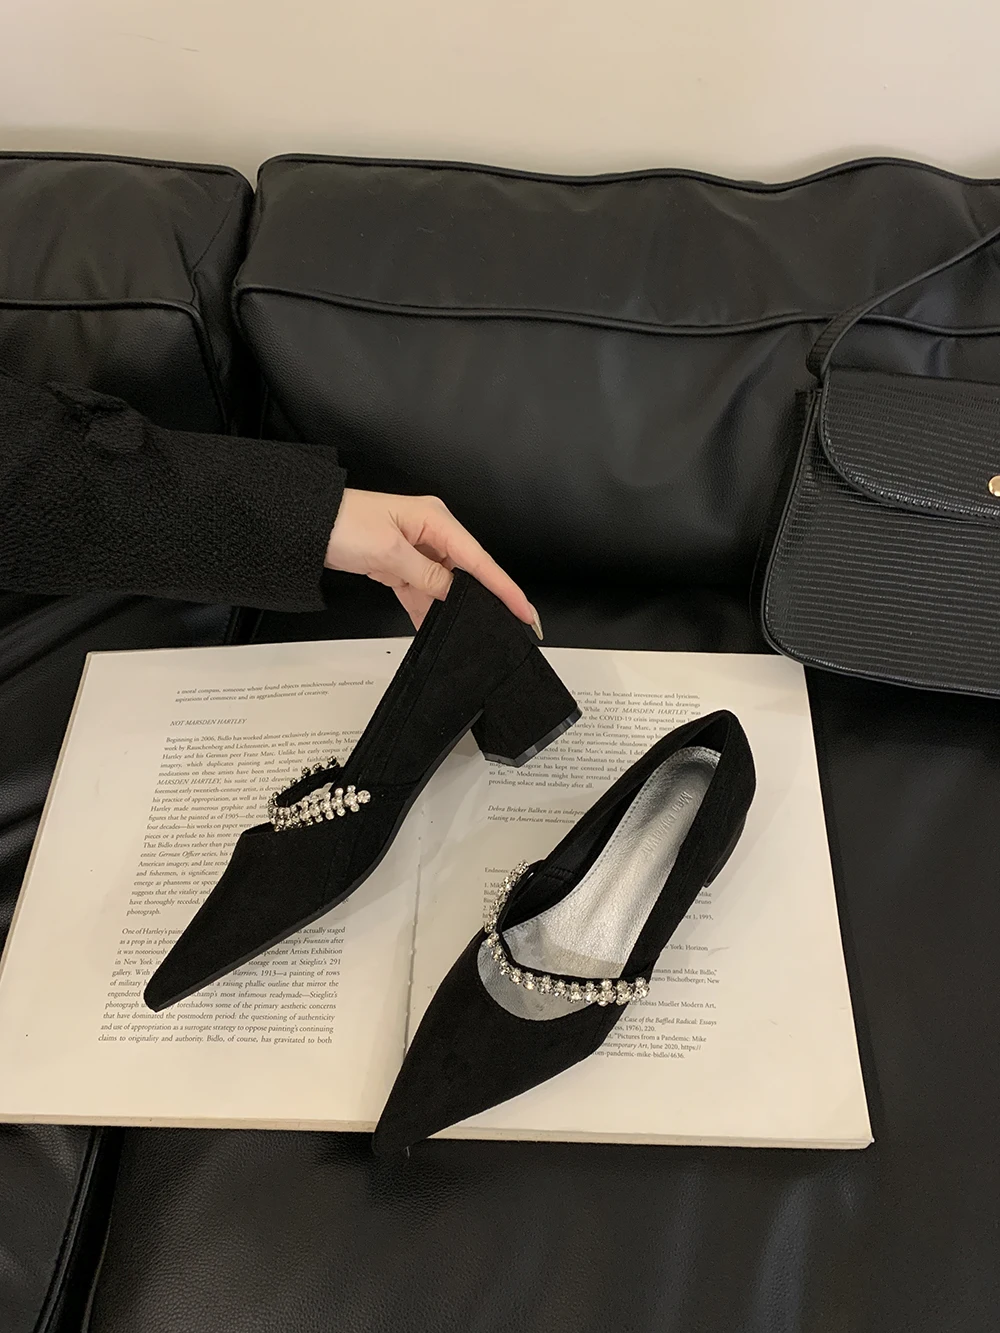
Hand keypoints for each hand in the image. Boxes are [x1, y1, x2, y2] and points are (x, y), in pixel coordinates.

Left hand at [325, 489, 541, 633]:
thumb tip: (453, 593)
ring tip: (460, 631)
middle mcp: (430, 532)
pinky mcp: (399, 563)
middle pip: (466, 572)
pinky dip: (423, 608)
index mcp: (435, 520)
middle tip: (502, 626)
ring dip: (446, 607)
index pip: (478, 560)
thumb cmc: (343, 524)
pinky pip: (420, 590)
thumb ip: (426, 575)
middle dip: (480, 599)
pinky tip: (428, 626)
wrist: (306, 526)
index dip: (503, 587)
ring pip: (443, 585)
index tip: (524, 610)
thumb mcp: (388, 552)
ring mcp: (415, 548)